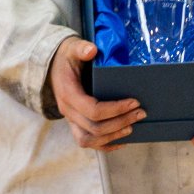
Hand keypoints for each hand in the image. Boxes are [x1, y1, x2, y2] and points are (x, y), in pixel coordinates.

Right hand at [47, 36, 144, 150]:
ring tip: (133, 127)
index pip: (93, 110)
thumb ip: (81, 48)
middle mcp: (67, 111)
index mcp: (68, 94)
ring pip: (88, 140)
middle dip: (120, 122)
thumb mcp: (72, 48)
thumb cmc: (67, 57)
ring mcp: (70, 120)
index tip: (134, 102)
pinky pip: (88, 142)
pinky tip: (122, 140)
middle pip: (94, 128)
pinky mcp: (75, 124)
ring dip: (113, 136)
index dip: (116, 109)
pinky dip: (105, 145)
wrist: (52, 66)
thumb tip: (92, 50)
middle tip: (141, 113)